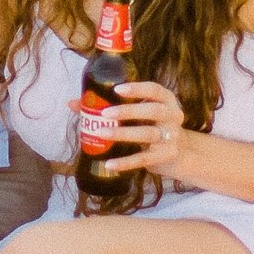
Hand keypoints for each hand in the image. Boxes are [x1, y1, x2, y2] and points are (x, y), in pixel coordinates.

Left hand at [75, 81, 195, 178]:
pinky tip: (109, 164)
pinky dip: (125, 162)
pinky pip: (143, 159)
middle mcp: (173, 116)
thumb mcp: (141, 112)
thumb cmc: (153, 125)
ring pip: (147, 134)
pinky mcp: (166, 156)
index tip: (117, 89)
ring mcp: (171, 137)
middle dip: (128, 111)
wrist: (180, 153)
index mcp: (167, 100)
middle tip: (105, 113)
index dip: (137, 89)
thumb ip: (111, 105)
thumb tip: (72, 103)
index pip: (154, 90)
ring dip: (122, 134)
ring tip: (101, 133)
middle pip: (153, 111)